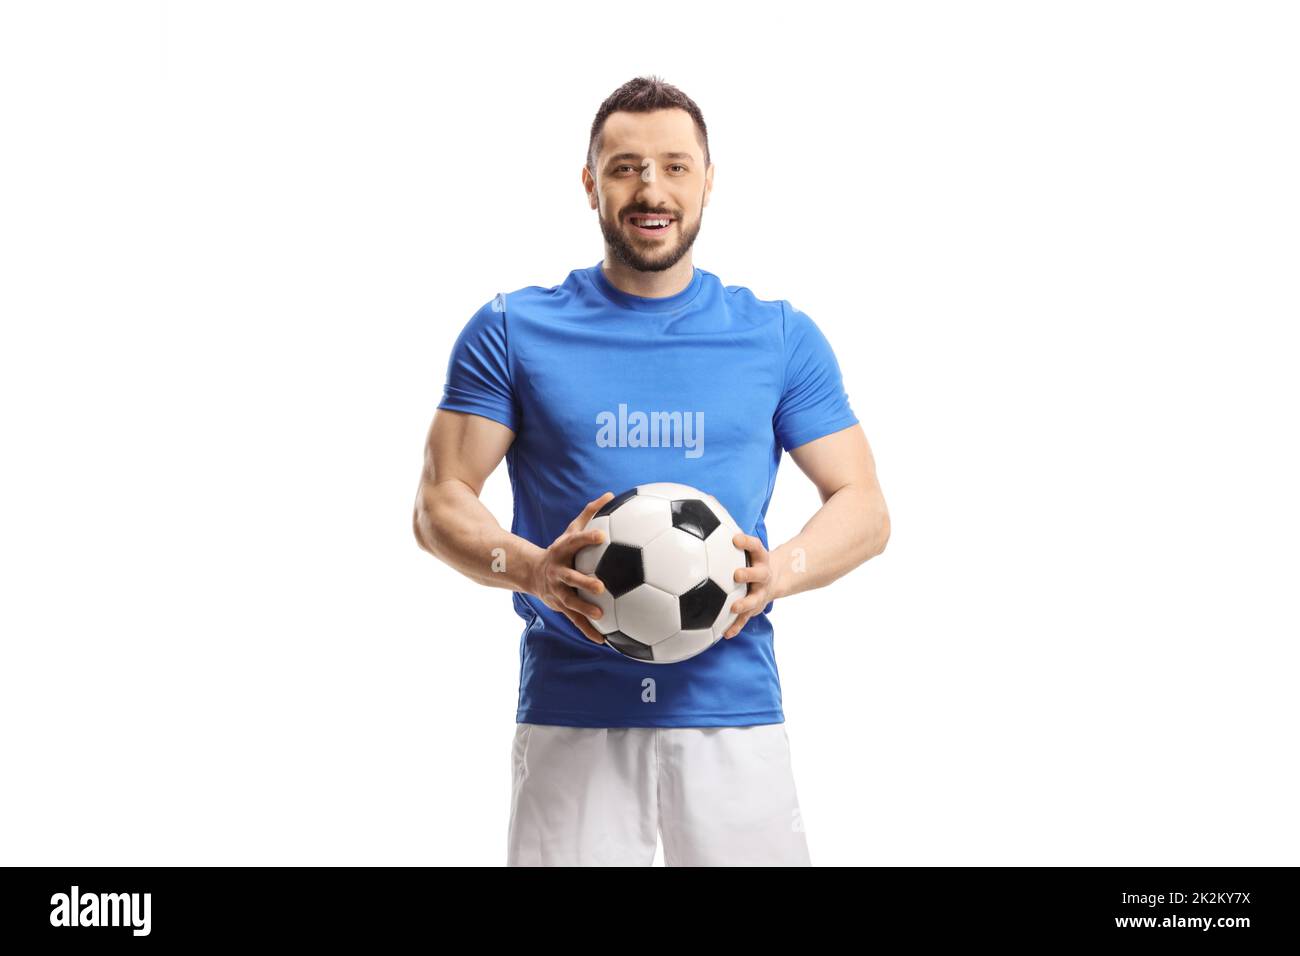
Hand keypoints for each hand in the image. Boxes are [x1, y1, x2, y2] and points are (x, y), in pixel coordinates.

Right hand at [528, 491, 613, 644]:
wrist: (532, 573)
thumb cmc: (561, 549)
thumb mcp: (571, 530)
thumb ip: (590, 513)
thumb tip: (611, 494)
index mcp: (562, 552)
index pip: (575, 542)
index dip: (586, 539)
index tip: (602, 536)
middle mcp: (558, 572)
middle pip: (571, 577)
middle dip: (583, 582)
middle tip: (601, 586)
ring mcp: (558, 591)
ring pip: (571, 602)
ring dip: (585, 609)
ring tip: (601, 615)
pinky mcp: (561, 606)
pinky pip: (576, 620)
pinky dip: (588, 630)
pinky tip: (604, 641)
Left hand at [722, 532, 780, 638]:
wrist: (774, 578)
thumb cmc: (750, 559)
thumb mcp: (746, 546)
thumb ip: (726, 534)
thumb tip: (701, 512)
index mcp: (760, 557)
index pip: (755, 546)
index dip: (747, 542)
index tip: (735, 539)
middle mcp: (762, 574)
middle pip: (760, 574)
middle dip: (749, 574)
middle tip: (737, 574)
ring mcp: (760, 592)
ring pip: (755, 599)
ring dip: (745, 603)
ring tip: (733, 607)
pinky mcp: (755, 608)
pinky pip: (745, 619)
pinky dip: (736, 626)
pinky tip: (725, 634)